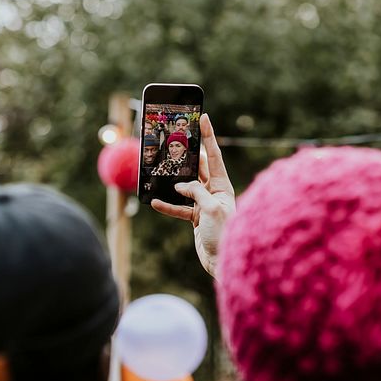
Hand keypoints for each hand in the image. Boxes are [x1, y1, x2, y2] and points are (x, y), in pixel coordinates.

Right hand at [152, 113, 234, 278]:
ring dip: (172, 181)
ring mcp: (204, 204)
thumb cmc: (225, 233)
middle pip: (198, 168)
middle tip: (174, 141)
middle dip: (186, 156)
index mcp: (223, 185)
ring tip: (159, 170)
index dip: (208, 135)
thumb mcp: (212, 208)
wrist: (225, 262)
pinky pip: (178, 208)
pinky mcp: (195, 219)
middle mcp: (214, 192)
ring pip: (185, 187)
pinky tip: (155, 202)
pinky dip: (167, 205)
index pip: (214, 154)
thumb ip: (196, 192)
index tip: (204, 117)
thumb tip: (180, 185)